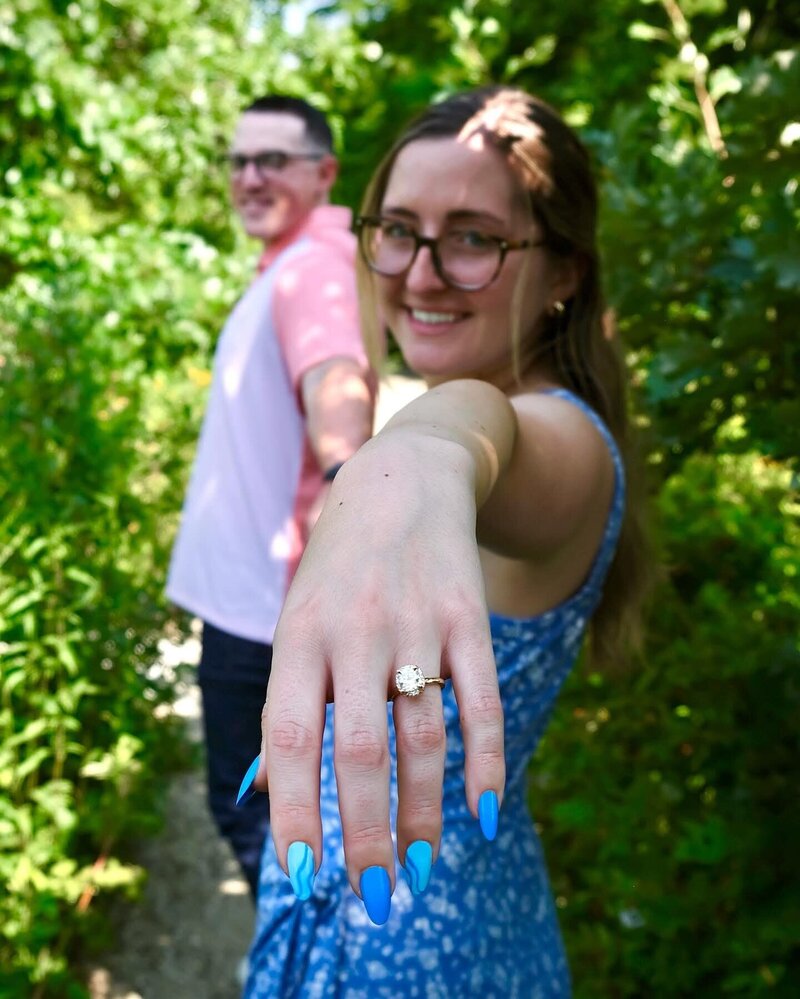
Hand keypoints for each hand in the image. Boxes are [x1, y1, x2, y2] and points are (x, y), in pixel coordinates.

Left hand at [254, 429, 505, 920]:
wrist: (405, 479)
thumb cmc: (339, 567)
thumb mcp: (296, 618)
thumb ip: (288, 703)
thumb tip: (260, 795)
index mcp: (299, 635)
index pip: (288, 736)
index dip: (294, 809)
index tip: (303, 875)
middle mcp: (354, 631)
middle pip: (357, 750)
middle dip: (365, 834)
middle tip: (375, 898)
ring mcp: (417, 623)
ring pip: (423, 737)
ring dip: (425, 814)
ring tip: (421, 869)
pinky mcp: (470, 618)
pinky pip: (483, 702)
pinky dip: (488, 762)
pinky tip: (487, 813)